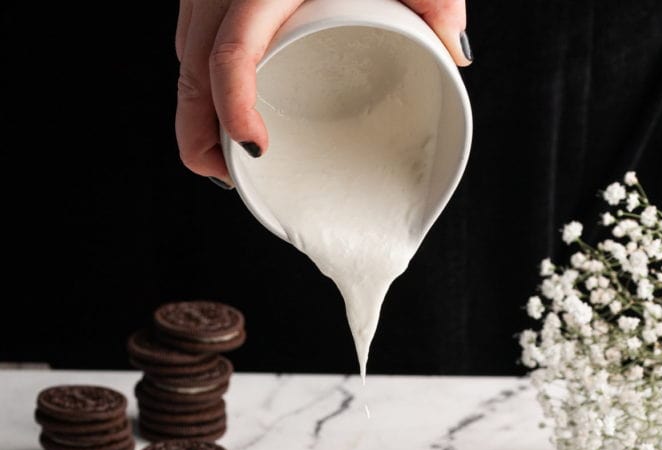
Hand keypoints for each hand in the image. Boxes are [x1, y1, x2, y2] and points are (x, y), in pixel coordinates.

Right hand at [175, 1, 470, 180]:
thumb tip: (457, 56)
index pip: (228, 57)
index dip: (232, 111)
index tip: (254, 150)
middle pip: (189, 74)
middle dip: (200, 135)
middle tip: (234, 176)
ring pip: (182, 60)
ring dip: (196, 112)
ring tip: (232, 153)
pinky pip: (187, 38)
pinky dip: (197, 80)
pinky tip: (220, 105)